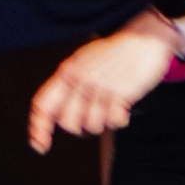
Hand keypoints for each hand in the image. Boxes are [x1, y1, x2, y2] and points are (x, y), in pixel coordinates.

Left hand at [30, 12, 173, 147]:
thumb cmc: (114, 54)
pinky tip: (123, 107)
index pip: (43, 104)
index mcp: (67, 71)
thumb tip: (56, 118)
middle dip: (79, 128)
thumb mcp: (84, 63)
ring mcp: (101, 86)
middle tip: (92, 118)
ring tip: (111, 107)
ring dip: (102, 123)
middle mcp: (81, 79)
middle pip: (68, 122)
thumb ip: (69, 85)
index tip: (40, 146)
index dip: (39, 127)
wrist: (146, 38)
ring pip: (92, 125)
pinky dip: (119, 120)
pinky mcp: (122, 92)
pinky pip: (114, 122)